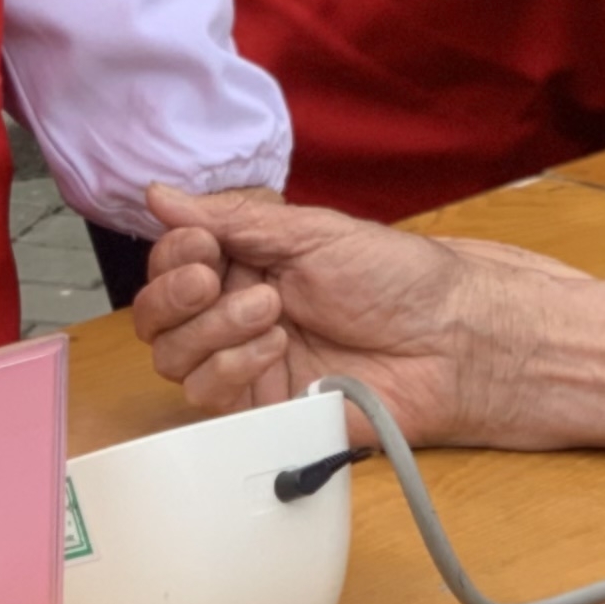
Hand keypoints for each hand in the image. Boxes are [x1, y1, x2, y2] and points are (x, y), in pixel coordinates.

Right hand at [129, 184, 582, 443]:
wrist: (448, 340)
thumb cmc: (398, 279)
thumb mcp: (313, 234)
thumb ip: (233, 219)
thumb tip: (159, 195)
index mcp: (247, 262)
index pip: (172, 262)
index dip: (172, 255)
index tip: (201, 246)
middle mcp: (235, 311)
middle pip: (156, 316)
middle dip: (176, 295)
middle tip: (216, 277)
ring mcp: (246, 363)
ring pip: (172, 358)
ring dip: (212, 329)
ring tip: (271, 311)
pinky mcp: (262, 409)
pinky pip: (207, 398)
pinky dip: (229, 369)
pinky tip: (274, 351)